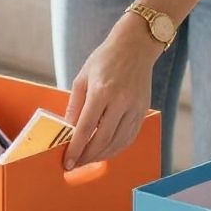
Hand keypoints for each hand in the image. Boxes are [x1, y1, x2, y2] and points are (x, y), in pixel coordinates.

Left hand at [63, 19, 155, 169]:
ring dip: (102, 155)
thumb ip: (75, 106)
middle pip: (103, 140)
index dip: (76, 149)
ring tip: (88, 160)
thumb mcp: (82, 78)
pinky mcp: (142, 110)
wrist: (135, 46)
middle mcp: (121, 101)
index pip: (86, 128)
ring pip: (118, 142)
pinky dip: (117, 148)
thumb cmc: (105, 59)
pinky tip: (105, 151)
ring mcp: (134, 107)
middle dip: (87, 157)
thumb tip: (68, 131)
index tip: (67, 162)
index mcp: (102, 91)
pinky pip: (129, 136)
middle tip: (76, 165)